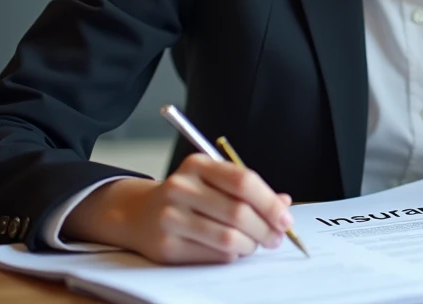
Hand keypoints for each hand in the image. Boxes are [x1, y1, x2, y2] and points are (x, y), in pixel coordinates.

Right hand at [63, 154, 293, 263]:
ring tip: (255, 245)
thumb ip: (249, 191)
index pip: (243, 181)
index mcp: (198, 165)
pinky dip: (231, 256)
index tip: (285, 217)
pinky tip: (233, 251)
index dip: (269, 202)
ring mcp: (170, 217)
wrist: (137, 214)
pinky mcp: (166, 246)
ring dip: (250, 245)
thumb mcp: (215, 182)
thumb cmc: (188, 197)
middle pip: (238, 212)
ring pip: (227, 238)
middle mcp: (181, 187)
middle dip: (265, 229)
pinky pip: (212, 255)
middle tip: (276, 238)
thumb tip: (285, 203)